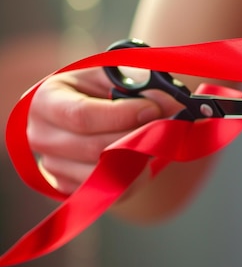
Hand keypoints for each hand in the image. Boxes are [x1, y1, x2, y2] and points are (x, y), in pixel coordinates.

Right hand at [27, 68, 179, 193]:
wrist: (92, 115)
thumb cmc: (104, 90)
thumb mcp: (116, 76)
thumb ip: (141, 85)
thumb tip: (173, 105)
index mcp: (46, 101)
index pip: (81, 115)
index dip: (122, 115)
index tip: (153, 109)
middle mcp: (43, 137)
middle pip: (95, 148)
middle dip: (137, 136)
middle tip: (167, 125)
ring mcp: (54, 168)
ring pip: (106, 173)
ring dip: (140, 157)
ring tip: (157, 138)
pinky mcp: (73, 189)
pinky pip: (113, 190)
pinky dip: (137, 175)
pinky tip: (145, 156)